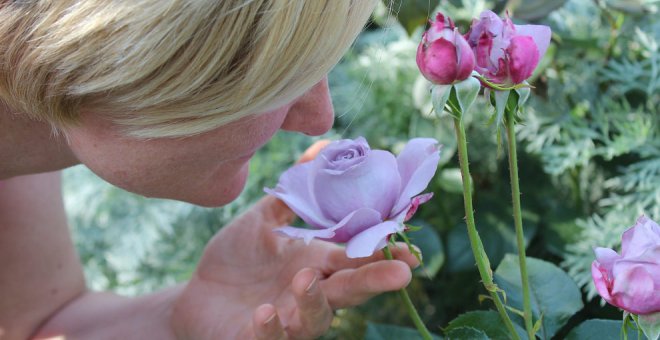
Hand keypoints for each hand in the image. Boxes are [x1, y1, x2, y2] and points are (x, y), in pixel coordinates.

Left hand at [170, 142, 418, 338]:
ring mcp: (287, 319)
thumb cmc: (237, 258)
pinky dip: (271, 329)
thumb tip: (322, 147)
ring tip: (306, 279)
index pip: (355, 258)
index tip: (411, 250)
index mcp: (316, 263)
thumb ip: (294, 191)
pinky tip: (264, 313)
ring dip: (314, 301)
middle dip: (373, 281)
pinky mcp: (258, 339)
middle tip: (401, 273)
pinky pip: (272, 339)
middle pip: (348, 289)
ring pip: (315, 318)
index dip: (383, 254)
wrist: (198, 295)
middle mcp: (310, 294)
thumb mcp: (264, 219)